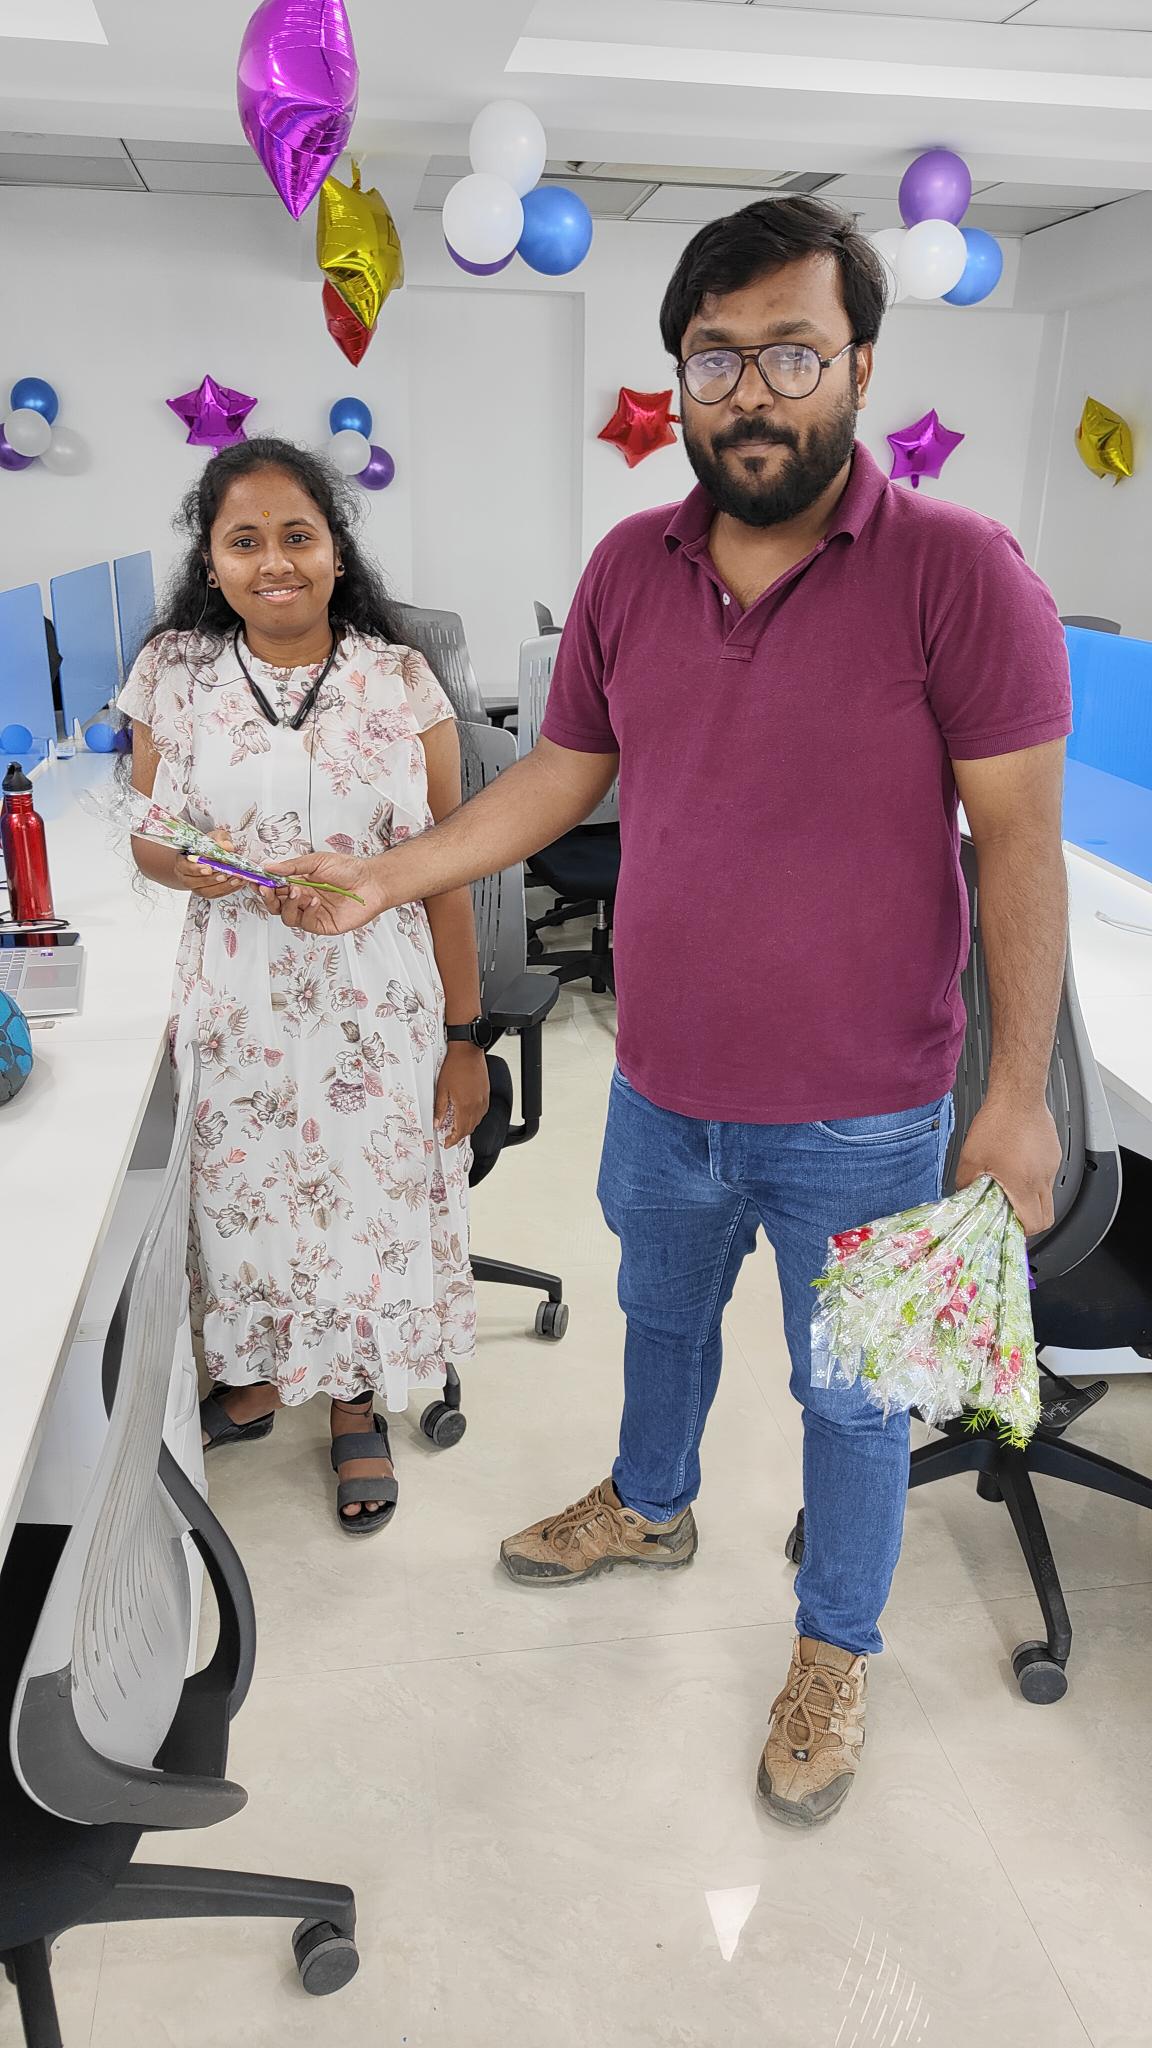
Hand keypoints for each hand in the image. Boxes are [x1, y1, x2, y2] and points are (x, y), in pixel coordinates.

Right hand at [175, 831, 247, 900]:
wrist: (213, 856)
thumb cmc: (210, 845)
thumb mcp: (214, 837)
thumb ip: (220, 839)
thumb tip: (228, 847)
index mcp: (183, 861)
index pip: (184, 867)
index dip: (196, 869)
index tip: (209, 869)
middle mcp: (186, 876)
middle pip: (193, 882)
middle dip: (210, 880)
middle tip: (225, 875)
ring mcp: (196, 887)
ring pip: (205, 892)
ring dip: (221, 886)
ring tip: (235, 879)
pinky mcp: (208, 893)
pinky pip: (216, 894)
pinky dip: (229, 889)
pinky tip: (239, 882)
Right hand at [269, 852, 390, 933]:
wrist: (372, 882)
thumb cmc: (349, 869)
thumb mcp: (317, 861)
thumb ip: (292, 866)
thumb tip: (268, 867)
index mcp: (298, 881)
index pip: (274, 887)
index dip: (262, 885)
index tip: (254, 880)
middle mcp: (302, 898)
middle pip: (275, 904)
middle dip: (269, 897)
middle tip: (268, 889)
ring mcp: (311, 913)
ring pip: (286, 916)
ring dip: (288, 904)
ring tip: (298, 891)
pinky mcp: (322, 924)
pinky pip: (305, 923)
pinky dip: (306, 912)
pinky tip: (314, 901)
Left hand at [434, 1042, 489, 1146]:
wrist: (467, 1052)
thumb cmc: (455, 1066)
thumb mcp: (441, 1089)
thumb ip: (439, 1109)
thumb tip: (437, 1122)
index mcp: (464, 1106)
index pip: (460, 1131)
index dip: (453, 1139)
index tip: (447, 1143)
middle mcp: (476, 1105)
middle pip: (470, 1128)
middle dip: (460, 1136)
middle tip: (450, 1137)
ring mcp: (483, 1100)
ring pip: (477, 1121)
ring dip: (468, 1127)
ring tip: (458, 1127)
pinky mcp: (486, 1094)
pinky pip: (482, 1112)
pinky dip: (475, 1118)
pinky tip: (468, 1115)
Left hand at [954, 1095, 1062, 1236]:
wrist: (1018, 1094)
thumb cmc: (998, 1122)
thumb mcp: (970, 1157)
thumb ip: (966, 1183)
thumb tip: (963, 1196)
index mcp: (1024, 1184)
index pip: (1034, 1224)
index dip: (1022, 1231)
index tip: (1008, 1227)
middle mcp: (1043, 1178)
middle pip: (1047, 1215)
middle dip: (1030, 1221)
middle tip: (1011, 1215)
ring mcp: (1051, 1165)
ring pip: (1047, 1194)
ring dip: (1031, 1198)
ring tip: (1010, 1187)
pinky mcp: (1053, 1153)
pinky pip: (1047, 1175)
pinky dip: (1034, 1179)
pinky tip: (1016, 1165)